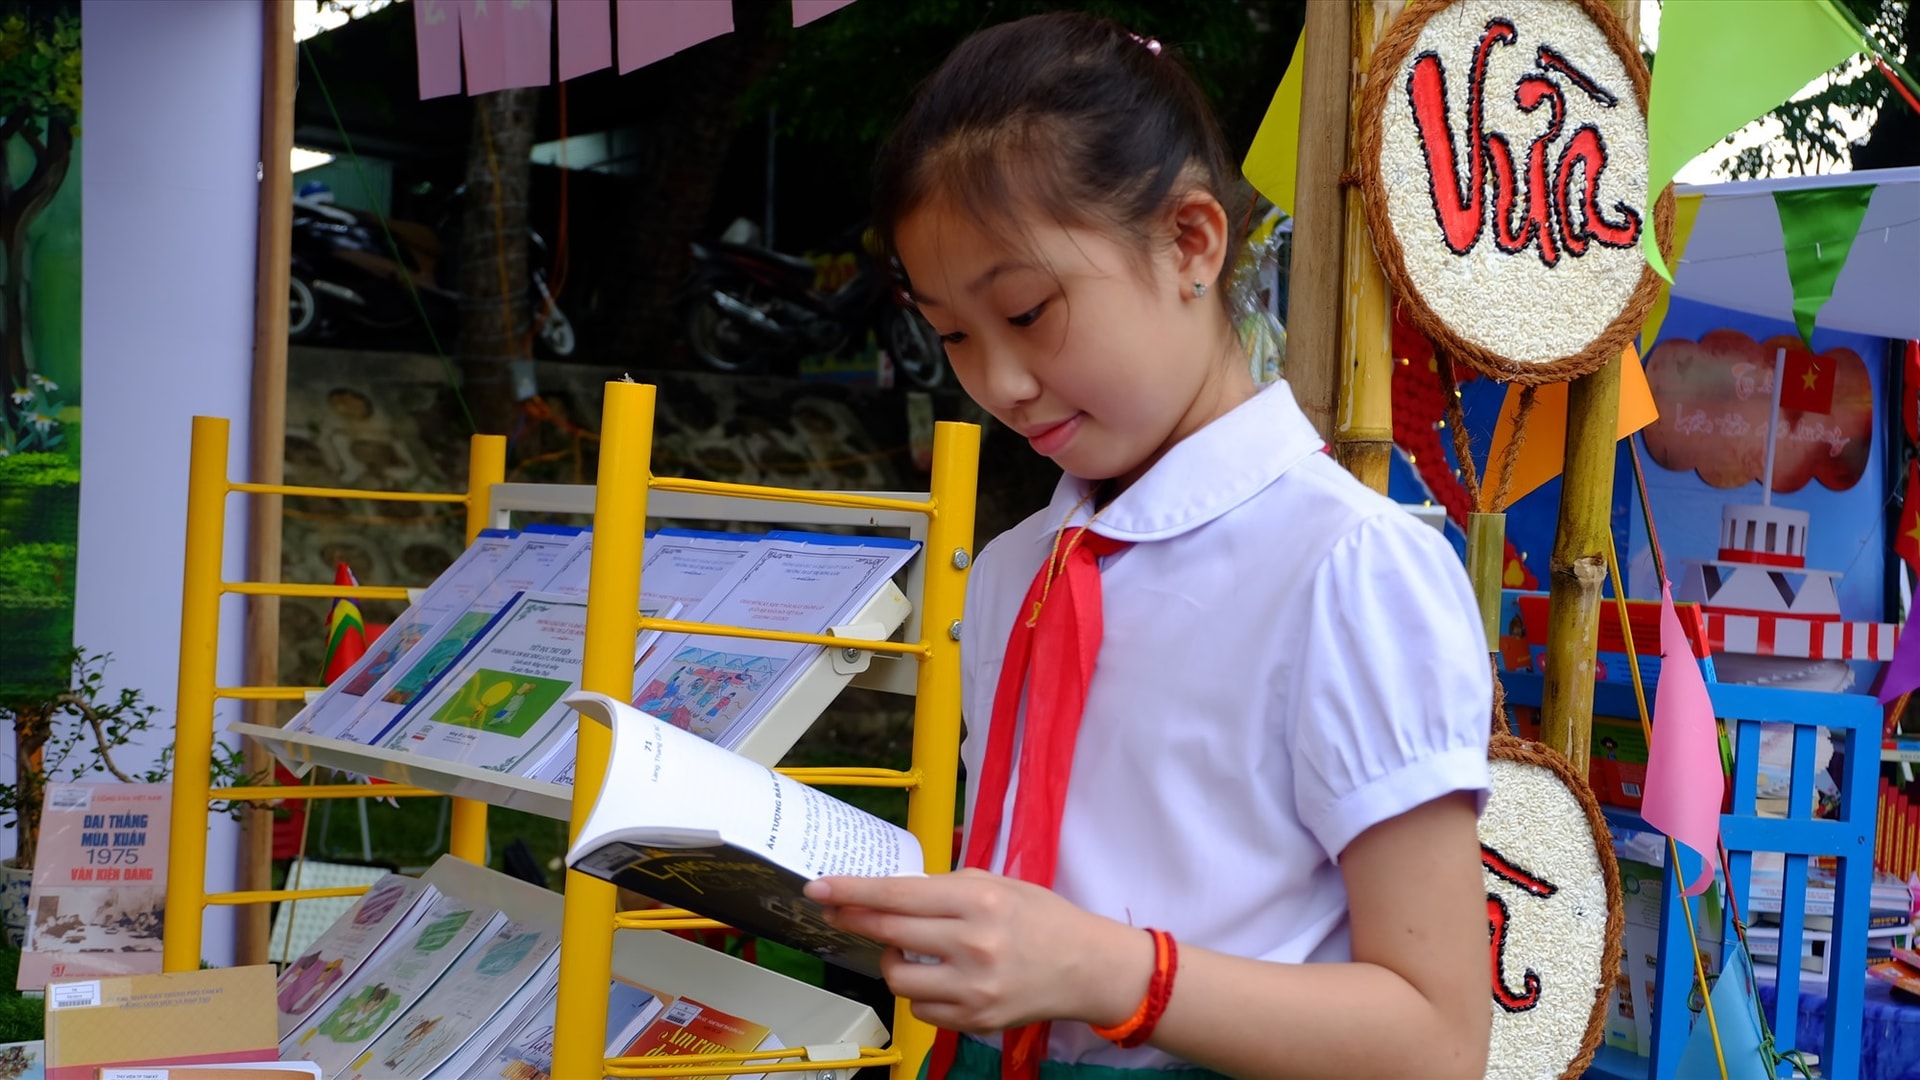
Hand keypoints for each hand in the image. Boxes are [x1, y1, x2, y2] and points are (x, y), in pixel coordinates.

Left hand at [805, 869, 1151, 1034]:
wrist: (1088, 968)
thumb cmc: (1043, 918)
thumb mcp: (999, 883)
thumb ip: (947, 888)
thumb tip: (891, 893)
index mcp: (978, 901)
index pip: (898, 895)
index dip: (852, 891)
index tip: (818, 887)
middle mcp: (973, 944)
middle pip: (889, 933)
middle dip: (853, 919)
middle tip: (834, 910)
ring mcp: (973, 988)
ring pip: (898, 978)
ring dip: (892, 961)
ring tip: (908, 950)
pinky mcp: (975, 1020)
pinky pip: (920, 1008)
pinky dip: (920, 992)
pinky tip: (938, 978)